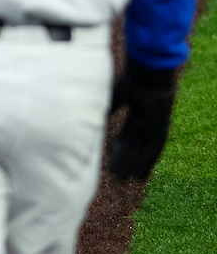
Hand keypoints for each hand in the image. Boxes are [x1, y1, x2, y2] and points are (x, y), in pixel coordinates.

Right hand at [107, 57, 177, 180]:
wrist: (146, 75)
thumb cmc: (128, 82)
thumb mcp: (111, 100)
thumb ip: (104, 114)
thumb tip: (90, 126)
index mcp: (135, 109)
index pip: (125, 134)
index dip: (118, 149)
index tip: (110, 161)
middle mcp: (146, 119)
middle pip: (133, 144)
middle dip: (123, 160)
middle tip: (114, 176)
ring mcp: (155, 124)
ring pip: (142, 149)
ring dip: (132, 164)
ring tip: (122, 179)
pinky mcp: (163, 128)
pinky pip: (154, 150)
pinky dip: (147, 162)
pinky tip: (140, 175)